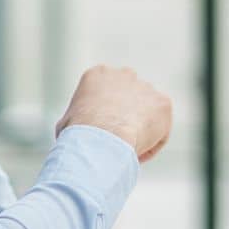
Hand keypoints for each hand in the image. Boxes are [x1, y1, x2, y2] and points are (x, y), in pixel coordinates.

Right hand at [55, 65, 172, 162]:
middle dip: (126, 116)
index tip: (102, 134)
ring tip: (127, 151)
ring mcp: (145, 87)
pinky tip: (137, 154)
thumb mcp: (66, 123)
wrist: (103, 138)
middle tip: (119, 140)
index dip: (105, 116)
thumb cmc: (79, 134)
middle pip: (129, 97)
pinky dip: (151, 144)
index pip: (106, 93)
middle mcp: (124, 74)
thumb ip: (76, 120)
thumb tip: (76, 132)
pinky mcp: (163, 103)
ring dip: (140, 131)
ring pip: (146, 114)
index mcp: (98, 74)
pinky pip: (160, 130)